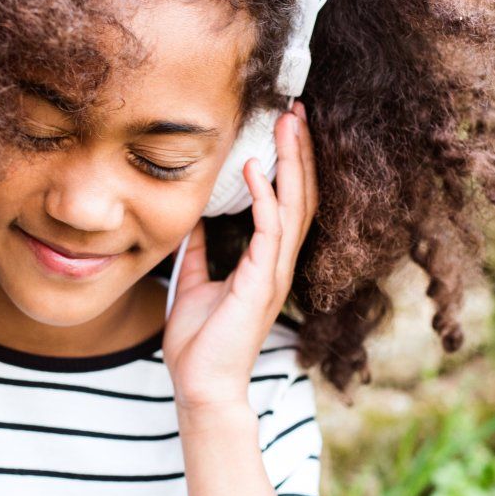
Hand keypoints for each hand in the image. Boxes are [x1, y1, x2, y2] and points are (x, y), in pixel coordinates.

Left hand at [164, 99, 318, 410]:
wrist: (202, 386)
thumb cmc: (200, 345)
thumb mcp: (194, 284)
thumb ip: (198, 251)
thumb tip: (193, 219)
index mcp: (266, 263)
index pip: (287, 203)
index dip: (290, 164)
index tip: (285, 127)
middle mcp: (278, 264)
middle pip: (301, 196)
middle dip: (299, 151)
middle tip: (296, 110)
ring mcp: (274, 273)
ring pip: (294, 207)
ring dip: (292, 163)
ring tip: (288, 124)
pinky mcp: (261, 284)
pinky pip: (269, 231)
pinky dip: (265, 197)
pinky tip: (258, 168)